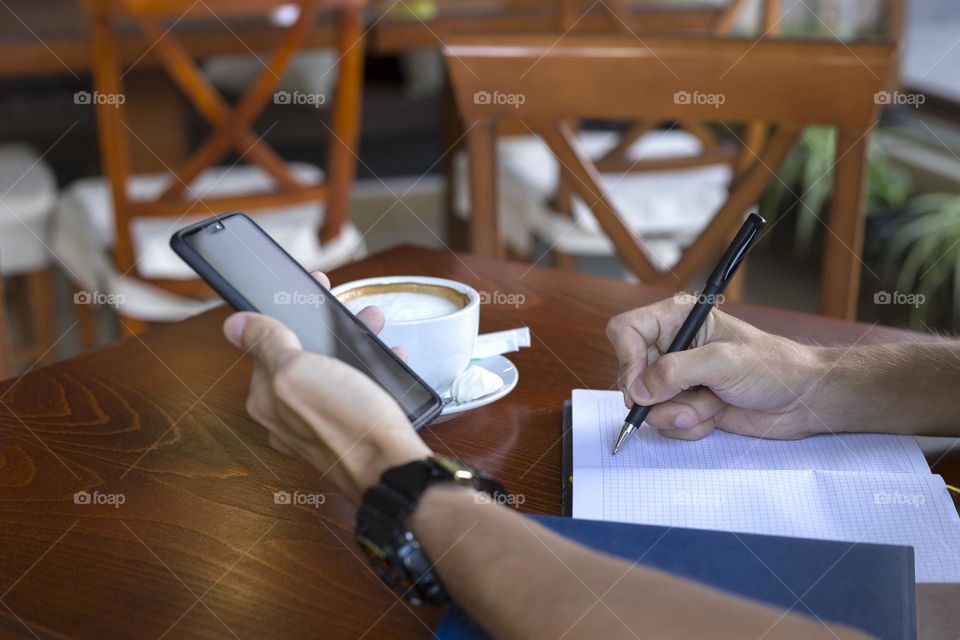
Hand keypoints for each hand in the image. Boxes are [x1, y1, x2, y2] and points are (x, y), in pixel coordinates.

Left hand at [223, 272, 430, 502]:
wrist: (392, 471)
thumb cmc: (346, 425)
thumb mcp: (298, 372)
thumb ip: (266, 344)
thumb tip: (234, 324)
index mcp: (266, 397)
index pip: (266, 345)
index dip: (288, 313)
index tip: (312, 290)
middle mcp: (288, 414)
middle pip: (302, 356)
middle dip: (327, 327)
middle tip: (351, 309)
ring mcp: (320, 425)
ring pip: (332, 371)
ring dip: (353, 344)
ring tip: (374, 326)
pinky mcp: (349, 431)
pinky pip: (356, 392)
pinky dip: (372, 371)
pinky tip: (388, 361)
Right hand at [605, 295, 828, 439]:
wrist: (802, 400)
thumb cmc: (773, 367)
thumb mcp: (723, 362)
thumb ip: (676, 372)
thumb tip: (639, 391)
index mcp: (676, 320)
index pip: (625, 331)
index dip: (626, 358)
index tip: (642, 386)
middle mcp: (671, 347)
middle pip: (630, 375)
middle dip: (659, 397)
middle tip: (691, 403)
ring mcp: (676, 378)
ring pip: (646, 405)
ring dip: (680, 414)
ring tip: (713, 406)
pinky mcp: (684, 404)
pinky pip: (664, 423)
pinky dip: (689, 426)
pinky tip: (716, 415)